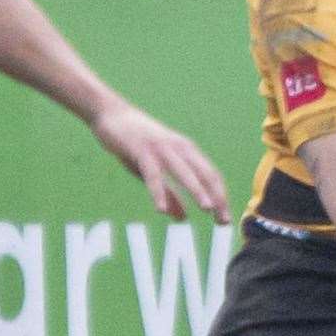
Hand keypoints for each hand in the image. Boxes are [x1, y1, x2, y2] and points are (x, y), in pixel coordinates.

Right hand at [91, 101, 231, 222]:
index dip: (220, 197)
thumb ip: (170, 194)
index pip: (211, 175)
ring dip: (197, 190)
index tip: (224, 220)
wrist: (111, 114)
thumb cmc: (135, 144)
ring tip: (207, 208)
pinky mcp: (141, 150)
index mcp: (187, 150)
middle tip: (223, 221)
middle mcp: (179, 148)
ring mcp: (161, 148)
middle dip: (216, 197)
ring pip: (184, 171)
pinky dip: (158, 192)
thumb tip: (183, 219)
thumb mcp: (155, 172)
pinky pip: (153, 174)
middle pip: (204, 173)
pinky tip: (161, 210)